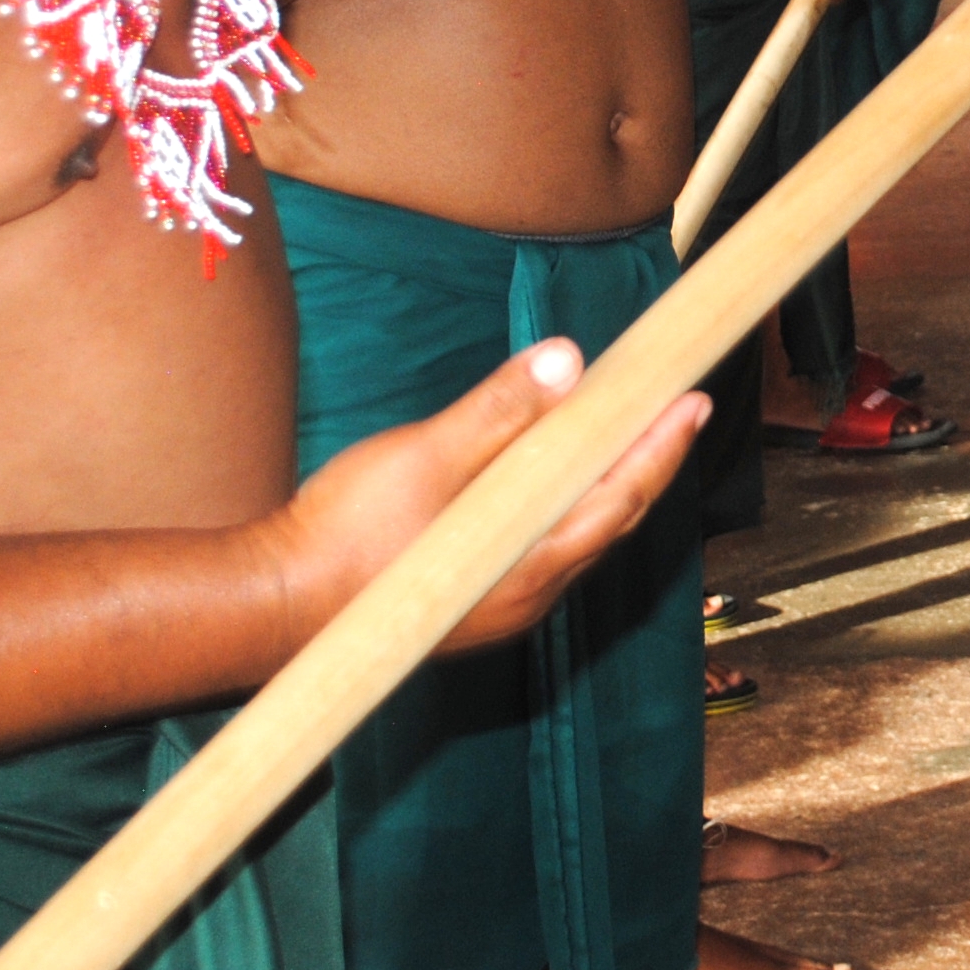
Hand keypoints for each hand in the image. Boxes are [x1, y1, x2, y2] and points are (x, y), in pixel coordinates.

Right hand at [266, 341, 708, 656]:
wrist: (275, 608)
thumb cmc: (345, 536)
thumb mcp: (425, 457)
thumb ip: (500, 411)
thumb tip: (568, 360)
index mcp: (531, 564)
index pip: (622, 496)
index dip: (662, 446)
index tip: (694, 399)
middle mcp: (529, 595)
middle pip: (610, 520)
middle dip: (647, 461)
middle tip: (677, 409)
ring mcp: (501, 608)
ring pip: (578, 540)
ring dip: (608, 488)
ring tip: (629, 438)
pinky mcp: (472, 608)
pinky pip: (544, 553)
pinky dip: (566, 510)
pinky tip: (554, 484)